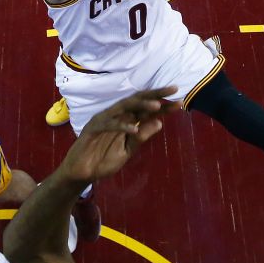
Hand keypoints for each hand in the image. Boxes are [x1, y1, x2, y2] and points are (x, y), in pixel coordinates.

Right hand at [59, 87, 178, 183]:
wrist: (83, 172)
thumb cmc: (104, 160)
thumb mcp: (128, 151)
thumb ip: (141, 138)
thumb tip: (160, 122)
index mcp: (127, 121)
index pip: (147, 110)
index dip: (164, 106)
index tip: (180, 102)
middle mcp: (117, 116)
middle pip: (138, 101)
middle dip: (156, 95)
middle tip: (173, 89)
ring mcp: (105, 120)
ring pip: (124, 107)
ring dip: (141, 105)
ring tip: (157, 105)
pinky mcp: (93, 128)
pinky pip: (110, 124)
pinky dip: (122, 126)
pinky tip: (134, 129)